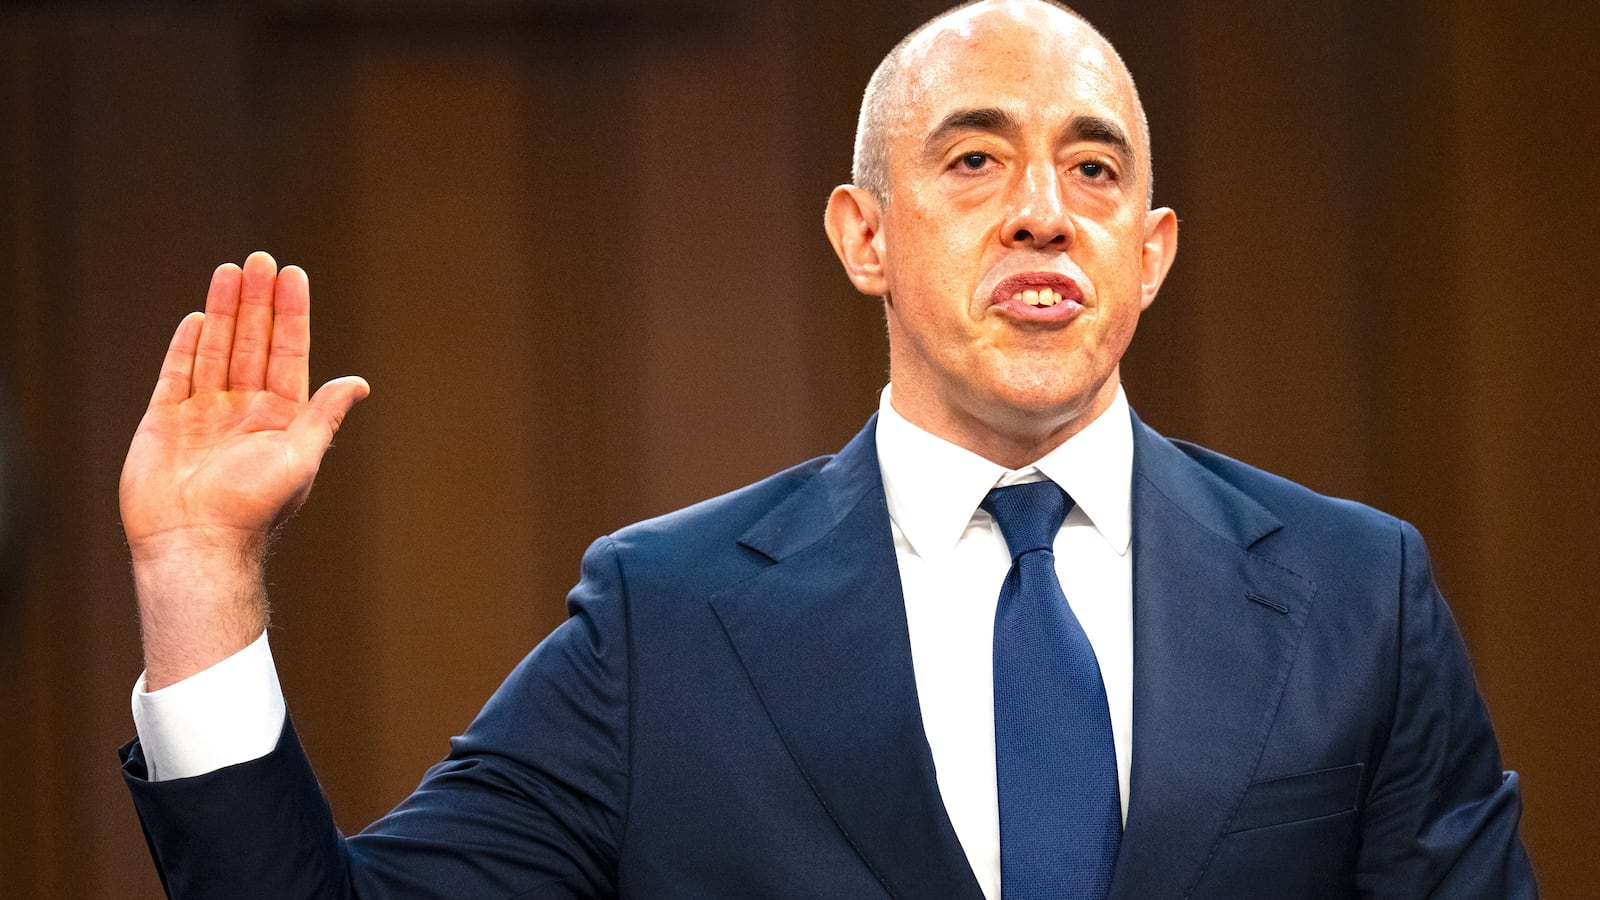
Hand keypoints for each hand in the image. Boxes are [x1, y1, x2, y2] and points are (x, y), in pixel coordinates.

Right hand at [121, 251, 367, 687]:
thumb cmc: (255, 508)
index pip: (287, 352)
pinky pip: (176, 375)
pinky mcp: (165, 422)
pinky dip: (187, 346)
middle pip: (251, 343)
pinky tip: (197, 317)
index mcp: (280, 418)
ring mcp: (203, 414)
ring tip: (231, 270)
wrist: (197, 543)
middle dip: (256, 301)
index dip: (290, 314)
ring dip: (223, 311)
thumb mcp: (300, 458)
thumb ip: (324, 415)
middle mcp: (243, 410)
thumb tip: (359, 383)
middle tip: (261, 258)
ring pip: (215, 350)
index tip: (293, 275)